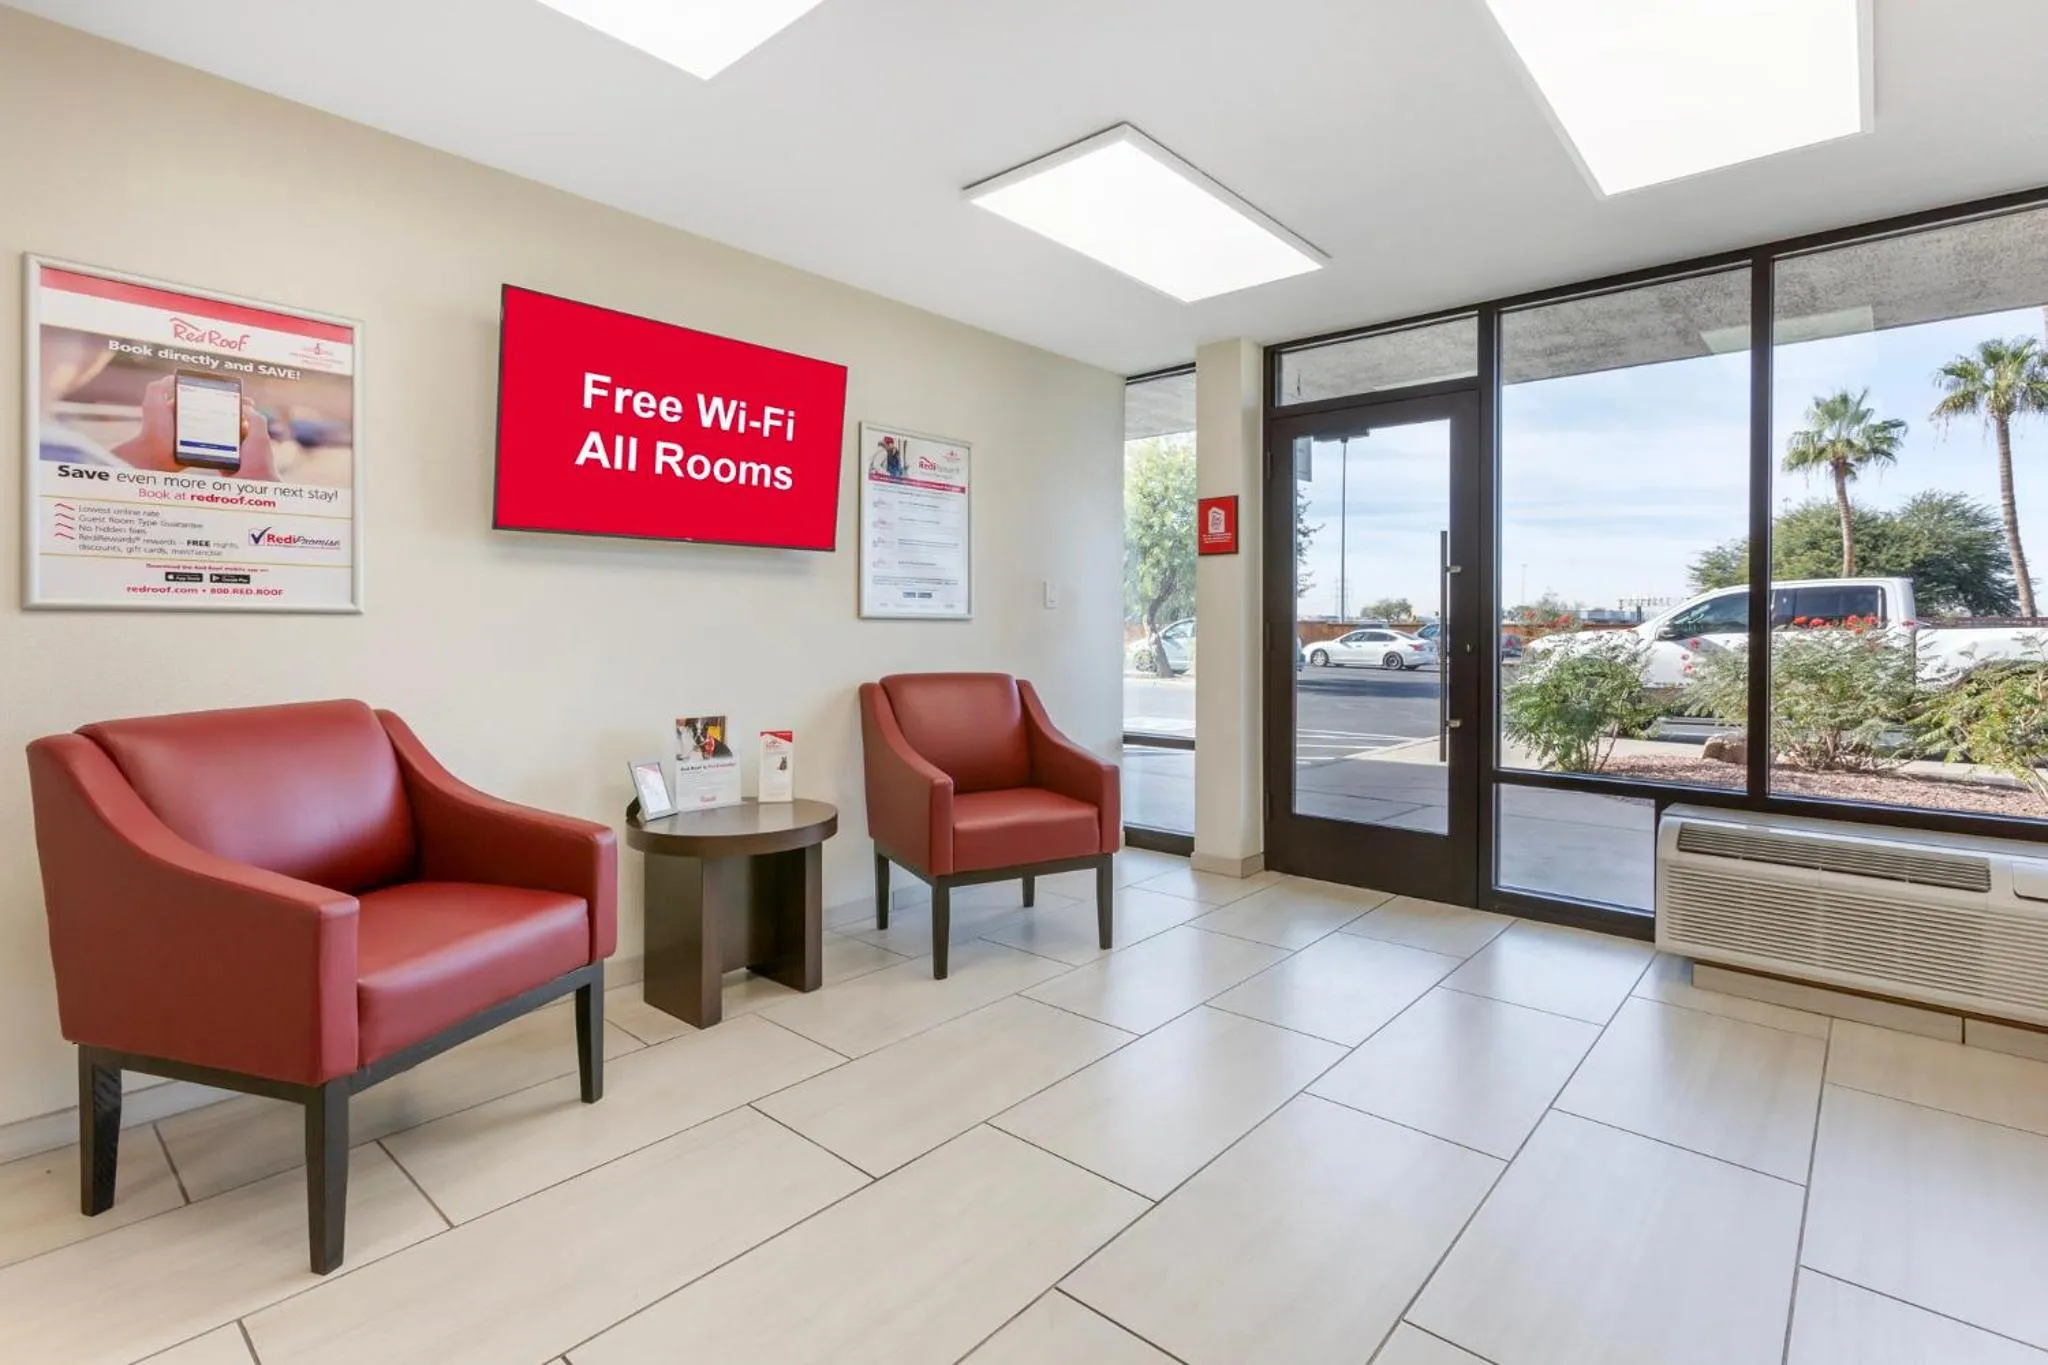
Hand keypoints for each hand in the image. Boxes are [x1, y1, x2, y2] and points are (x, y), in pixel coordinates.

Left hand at [112, 375, 277, 479]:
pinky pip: (223, 440)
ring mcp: (201, 433)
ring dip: (239, 421)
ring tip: (249, 420)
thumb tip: (173, 377)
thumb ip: (159, 387)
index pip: (207, 397)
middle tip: (248, 406)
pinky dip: (235, 436)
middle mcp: (194, 419)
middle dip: (236, 406)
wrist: (155, 455)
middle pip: (220, 409)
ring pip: (224, 424)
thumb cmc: (153, 429)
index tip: (235, 393)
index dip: (222, 393)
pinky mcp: (205, 446)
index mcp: (184, 407)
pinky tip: (243, 434)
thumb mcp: (152, 403)